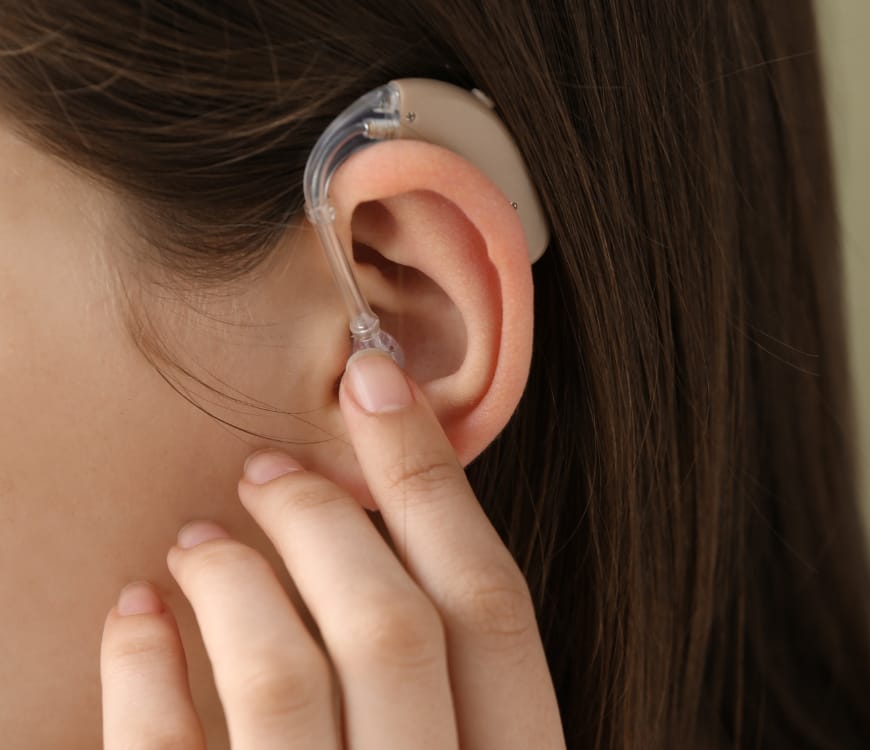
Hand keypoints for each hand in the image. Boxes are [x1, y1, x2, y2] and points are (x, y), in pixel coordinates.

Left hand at [99, 350, 565, 748]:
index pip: (494, 609)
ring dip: (238, 577)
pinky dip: (142, 667)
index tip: (377, 381)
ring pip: (285, 679)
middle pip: (394, 626)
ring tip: (200, 537)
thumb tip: (394, 533)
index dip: (434, 480)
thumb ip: (459, 694)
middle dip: (329, 518)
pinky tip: (133, 612)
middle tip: (269, 469)